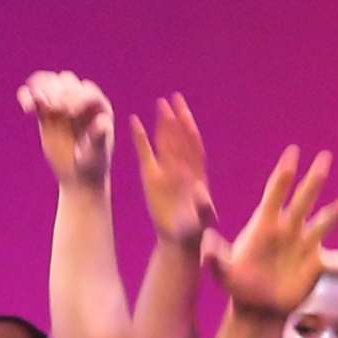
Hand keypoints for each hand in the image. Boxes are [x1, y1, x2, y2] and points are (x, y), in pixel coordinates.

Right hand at [16, 73, 112, 189]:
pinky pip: (33, 95)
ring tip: (38, 103)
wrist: (77, 175)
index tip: (70, 112)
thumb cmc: (92, 164)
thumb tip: (102, 122)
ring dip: (41, 89)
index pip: (88, 92)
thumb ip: (99, 137)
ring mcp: (61, 103)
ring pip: (49, 83)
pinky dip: (27, 96)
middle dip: (58, 91)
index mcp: (98, 106)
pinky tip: (27, 108)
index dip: (78, 97)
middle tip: (54, 107)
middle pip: (67, 81)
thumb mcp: (96, 153)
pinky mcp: (44, 111)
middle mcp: (80, 99)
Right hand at [136, 94, 214, 248]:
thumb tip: (203, 193)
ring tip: (160, 103)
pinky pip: (145, 153)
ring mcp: (166, 171)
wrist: (179, 239)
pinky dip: (140, 138)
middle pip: (180, 139)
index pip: (193, 147)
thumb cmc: (192, 233)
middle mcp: (182, 169)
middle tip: (173, 98)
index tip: (185, 113)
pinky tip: (133, 120)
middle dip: (177, 119)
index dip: (190, 130)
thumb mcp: (200, 223)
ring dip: (163, 123)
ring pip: (165, 142)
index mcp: (196, 176)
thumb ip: (204, 209)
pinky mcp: (151, 177)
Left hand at [209, 146, 337, 321]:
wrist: (257, 306)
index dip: (284, 174)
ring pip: (324, 223)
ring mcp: (305, 245)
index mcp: (265, 224)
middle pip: (304, 199)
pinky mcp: (317, 264)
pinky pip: (335, 261)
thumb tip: (205, 248)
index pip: (275, 193)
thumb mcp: (223, 272)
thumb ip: (216, 258)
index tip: (293, 153)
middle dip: (314, 179)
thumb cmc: (238, 284)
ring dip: (336, 212)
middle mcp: (288, 229)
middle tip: (325, 157)